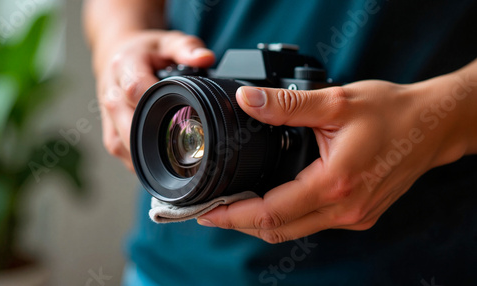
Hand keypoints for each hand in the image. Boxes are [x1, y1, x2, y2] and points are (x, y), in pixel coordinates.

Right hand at [93, 30, 214, 169]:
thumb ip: (188, 48)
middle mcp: (111, 91)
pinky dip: (134, 160)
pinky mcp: (108, 127)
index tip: (178, 110)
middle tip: (179, 146)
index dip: (154, 102)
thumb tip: (206, 58)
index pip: (134, 89)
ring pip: (119, 141)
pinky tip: (154, 164)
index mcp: (124, 66)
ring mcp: (106, 112)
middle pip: (125, 121)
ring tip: (168, 162)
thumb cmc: (147, 51)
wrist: (118, 54)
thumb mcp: (170, 42)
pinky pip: (118, 149)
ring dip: (142, 153)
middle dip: (151, 135)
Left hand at [198, 72, 474, 242]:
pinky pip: (313, 224)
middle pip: (278, 229)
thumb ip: (286, 103)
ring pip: (295, 230)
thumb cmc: (391, 113)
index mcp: (334, 183)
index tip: (206, 212)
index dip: (232, 216)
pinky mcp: (360, 215)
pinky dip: (287, 217)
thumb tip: (247, 100)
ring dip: (261, 221)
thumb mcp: (336, 102)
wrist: (432, 126)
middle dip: (239, 224)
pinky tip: (273, 200)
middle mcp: (345, 209)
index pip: (270, 213)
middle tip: (212, 209)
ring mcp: (354, 217)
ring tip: (235, 204)